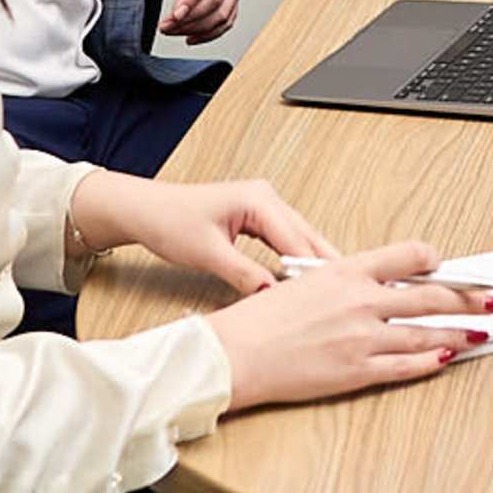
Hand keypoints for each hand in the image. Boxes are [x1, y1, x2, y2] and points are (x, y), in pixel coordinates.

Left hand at [66, 171, 325, 291]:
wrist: (146, 210)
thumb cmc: (170, 222)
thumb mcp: (207, 253)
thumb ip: (242, 273)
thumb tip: (270, 294)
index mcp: (258, 199)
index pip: (296, 239)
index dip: (312, 269)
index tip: (329, 294)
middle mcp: (266, 198)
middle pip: (306, 235)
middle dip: (324, 264)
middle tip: (346, 294)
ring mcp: (263, 205)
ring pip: (299, 238)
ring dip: (312, 263)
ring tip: (333, 291)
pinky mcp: (257, 217)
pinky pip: (285, 239)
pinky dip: (296, 259)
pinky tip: (305, 279)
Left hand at [152, 0, 242, 39]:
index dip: (191, 0)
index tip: (174, 15)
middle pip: (215, 1)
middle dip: (189, 19)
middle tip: (165, 26)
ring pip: (223, 14)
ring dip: (198, 28)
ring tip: (173, 31)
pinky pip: (228, 19)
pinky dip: (211, 33)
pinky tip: (192, 37)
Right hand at [204, 241, 492, 410]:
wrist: (236, 354)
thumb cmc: (261, 319)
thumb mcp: (305, 281)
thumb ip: (345, 281)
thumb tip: (377, 283)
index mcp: (346, 271)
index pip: (409, 255)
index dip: (439, 262)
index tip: (454, 268)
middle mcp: (361, 301)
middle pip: (431, 295)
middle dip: (471, 297)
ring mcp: (362, 338)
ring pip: (427, 332)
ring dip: (461, 331)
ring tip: (483, 331)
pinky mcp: (357, 371)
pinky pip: (407, 366)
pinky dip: (432, 360)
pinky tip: (448, 357)